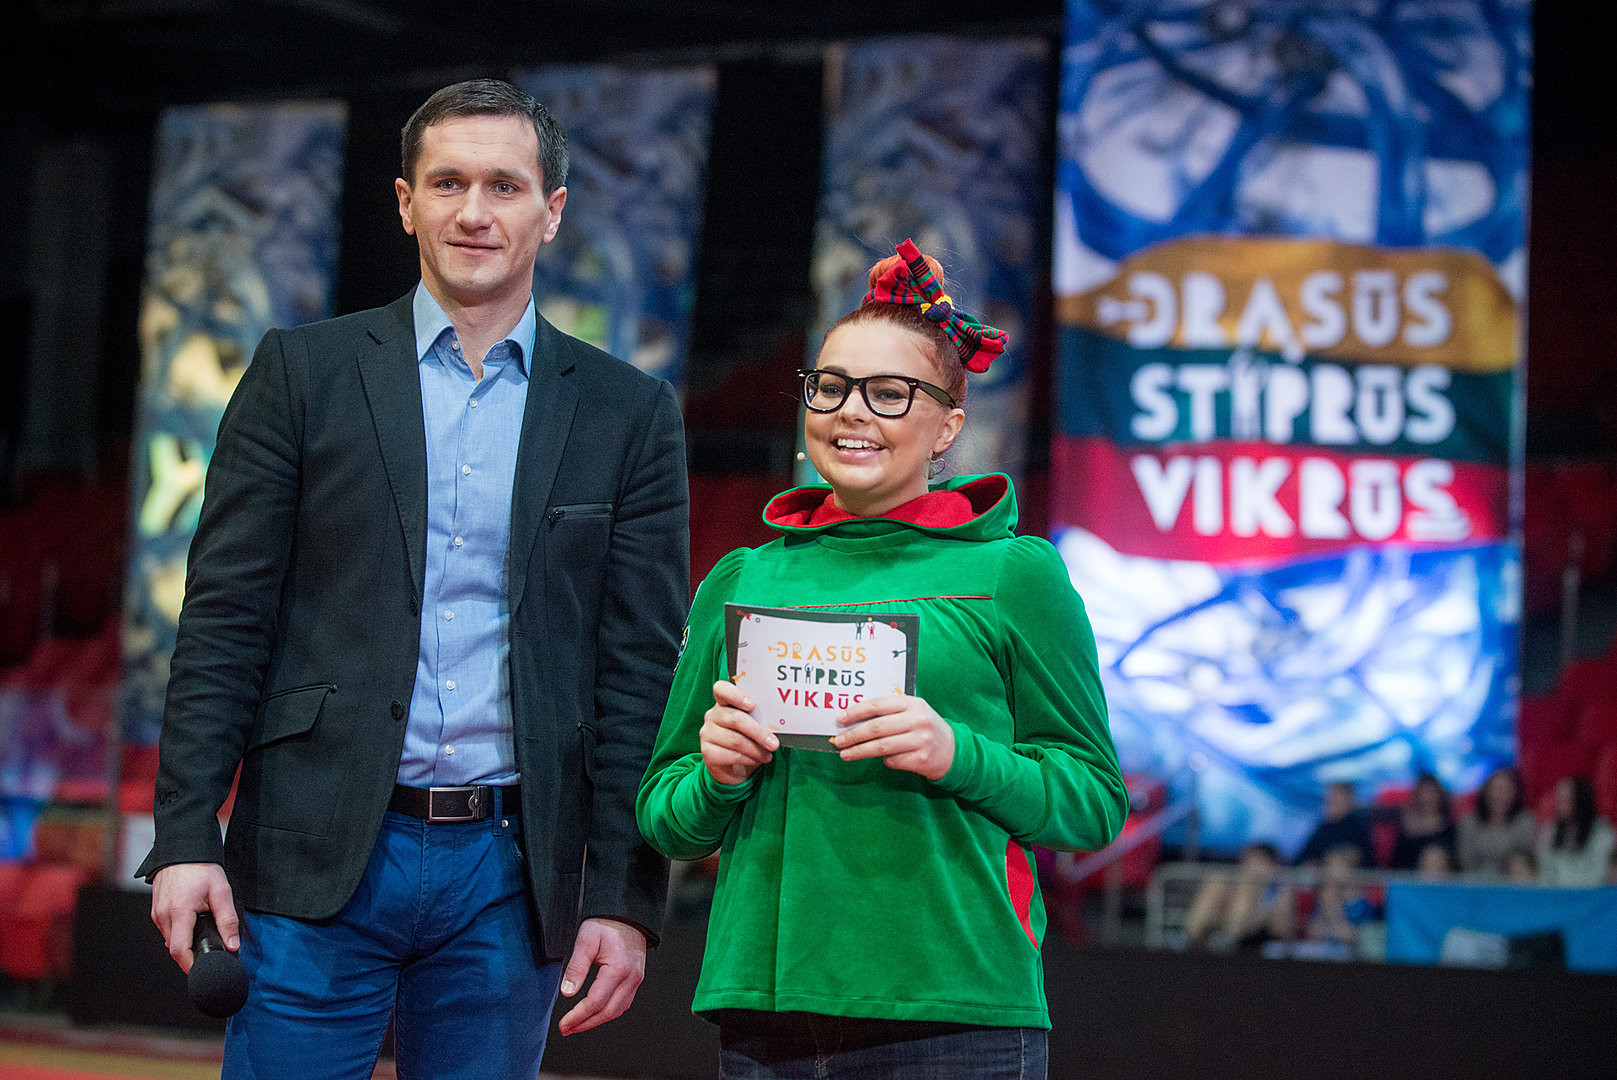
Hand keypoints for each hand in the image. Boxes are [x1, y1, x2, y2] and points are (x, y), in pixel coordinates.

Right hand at [150, 862, 237, 974]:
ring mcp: (157, 913)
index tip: (203, 971)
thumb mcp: (221, 892)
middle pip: (175, 948)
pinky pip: (167, 930)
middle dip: (191, 955)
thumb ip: (228, 920)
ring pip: (170, 940)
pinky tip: (192, 927)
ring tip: (203, 939)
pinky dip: (180, 933)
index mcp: (179, 912)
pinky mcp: (156, 910)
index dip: (190, 966)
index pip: (179, 950)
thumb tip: (232, 945)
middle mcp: (163, 916)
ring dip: (185, 944)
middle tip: (210, 955)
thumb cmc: (202, 868)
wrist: (183, 848)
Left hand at [556, 917, 647, 1035]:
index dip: (578, 1017)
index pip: (595, 1002)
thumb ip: (577, 967)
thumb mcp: (586, 940)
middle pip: (607, 1012)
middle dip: (585, 1024)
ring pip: (616, 1011)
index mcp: (618, 969)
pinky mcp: (635, 980)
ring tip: (577, 1025)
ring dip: (596, 1021)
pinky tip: (595, 1013)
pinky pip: (623, 1003)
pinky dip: (608, 1012)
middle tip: (567, 1029)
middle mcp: (631, 978)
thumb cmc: (607, 924)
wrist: (627, 915)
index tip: (563, 1024)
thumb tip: (567, 992)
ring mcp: (636, 980)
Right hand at [699, 680, 777, 785]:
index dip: (736, 695)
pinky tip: (755, 760)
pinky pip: (731, 755)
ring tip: (767, 755)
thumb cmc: (747, 741)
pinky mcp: (706, 751)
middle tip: (774, 743)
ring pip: (736, 740)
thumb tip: (777, 723)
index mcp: (724, 703)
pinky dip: (748, 759)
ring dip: (756, 750)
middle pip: (736, 719)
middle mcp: (712, 715)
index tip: (752, 705)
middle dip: (758, 732)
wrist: (733, 768)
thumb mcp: (753, 728)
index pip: (722, 689)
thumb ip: (759, 720)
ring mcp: (707, 733)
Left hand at [832, 694, 954, 779]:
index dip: (856, 711)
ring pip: (881, 747)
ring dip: (859, 751)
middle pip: (877, 727)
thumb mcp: (912, 712)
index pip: (878, 704)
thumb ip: (889, 712)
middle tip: (838, 741)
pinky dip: (883, 760)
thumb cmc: (924, 728)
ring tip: (845, 754)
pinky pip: (892, 760)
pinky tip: (882, 758)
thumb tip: (853, 720)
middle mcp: (918, 720)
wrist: (951, 750)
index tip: (840, 719)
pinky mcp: (921, 759)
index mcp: (913, 703)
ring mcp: (921, 740)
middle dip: (853, 735)